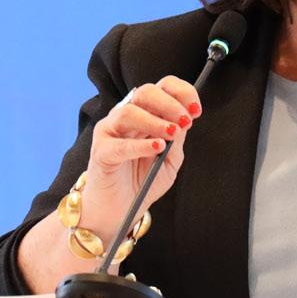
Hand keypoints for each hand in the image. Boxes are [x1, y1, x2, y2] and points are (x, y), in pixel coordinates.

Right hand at [79, 76, 200, 239]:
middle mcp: (125, 116)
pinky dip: (139, 145)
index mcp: (145, 113)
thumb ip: (177, 140)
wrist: (121, 209)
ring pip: (128, 112)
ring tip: (170, 134)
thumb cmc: (144, 181)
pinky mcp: (100, 152)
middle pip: (144, 93)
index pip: (162, 88)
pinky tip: (156, 148)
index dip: (181, 93)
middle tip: (184, 121)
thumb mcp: (170, 160)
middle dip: (169, 104)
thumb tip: (184, 120)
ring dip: (154, 121)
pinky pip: (118, 144)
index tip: (196, 110)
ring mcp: (110, 132)